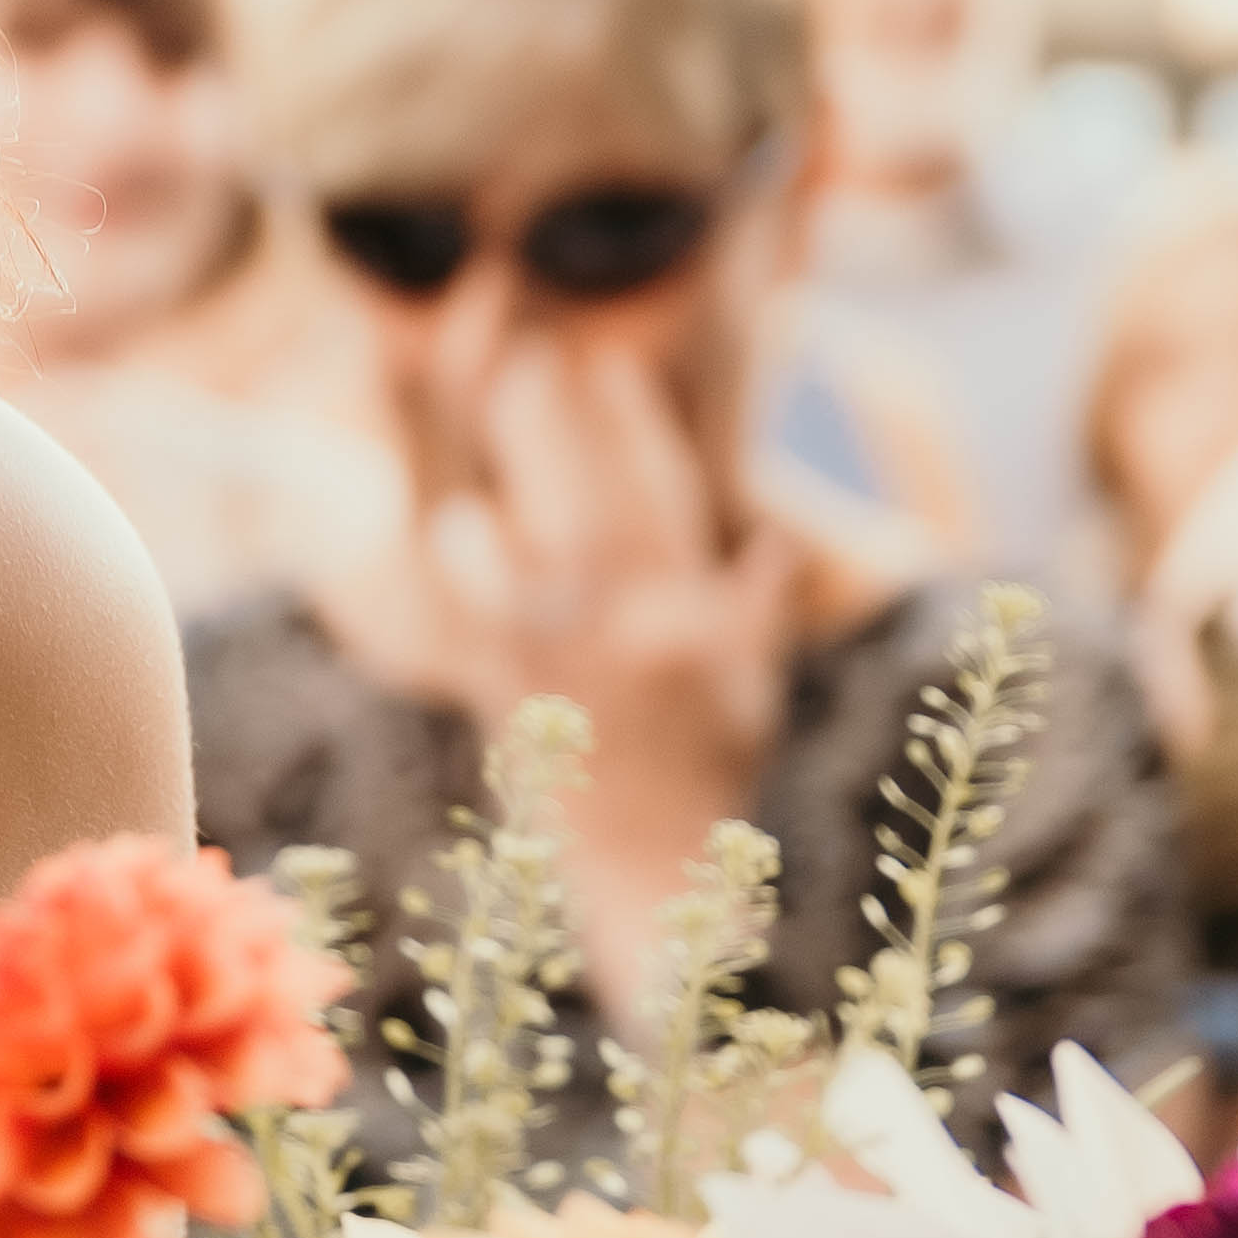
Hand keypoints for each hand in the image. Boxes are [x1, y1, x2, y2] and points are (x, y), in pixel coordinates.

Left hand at [342, 321, 806, 834]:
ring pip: (543, 543)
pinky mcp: (517, 697)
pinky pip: (485, 613)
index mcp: (696, 618)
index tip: (610, 368)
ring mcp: (574, 663)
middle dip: (566, 421)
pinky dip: (472, 565)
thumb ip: (756, 610)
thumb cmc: (706, 784)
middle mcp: (639, 631)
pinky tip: (457, 520)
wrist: (654, 879)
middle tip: (534, 358)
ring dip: (512, 477)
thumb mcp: (751, 693)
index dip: (634, 424)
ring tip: (491, 414)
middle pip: (598, 498)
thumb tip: (779, 537)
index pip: (668, 495)